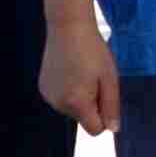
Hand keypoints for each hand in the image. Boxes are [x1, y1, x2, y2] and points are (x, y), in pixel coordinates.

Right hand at [41, 19, 120, 135]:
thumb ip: (111, 106)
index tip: (104, 94)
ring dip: (79, 97)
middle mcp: (58, 104)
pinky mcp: (43, 87)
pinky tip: (68, 70)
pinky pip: (61, 98)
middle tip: (92, 77)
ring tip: (80, 71)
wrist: (67, 26)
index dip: (104, 116)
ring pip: (71, 108)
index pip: (95, 130)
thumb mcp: (109, 78)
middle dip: (91, 104)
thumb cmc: (93, 51)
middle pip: (83, 118)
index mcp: (77, 103)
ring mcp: (48, 96)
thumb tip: (113, 130)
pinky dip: (67, 90)